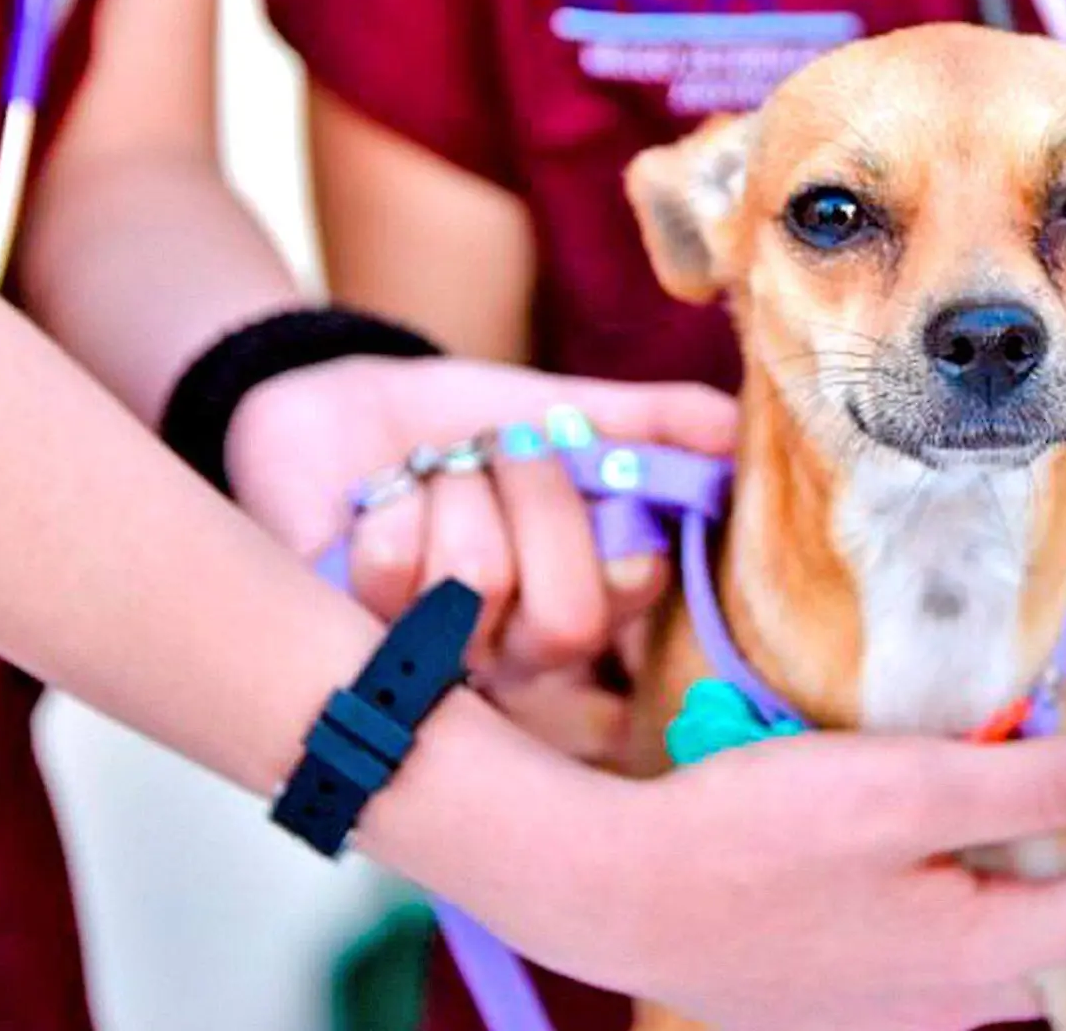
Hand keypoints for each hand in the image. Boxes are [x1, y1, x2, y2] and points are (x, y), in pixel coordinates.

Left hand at [225, 356, 737, 756]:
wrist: (330, 406)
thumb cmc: (452, 428)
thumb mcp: (559, 411)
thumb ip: (649, 424)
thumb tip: (735, 429)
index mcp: (579, 603)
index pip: (634, 599)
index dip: (627, 537)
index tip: (598, 467)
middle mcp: (511, 654)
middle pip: (567, 620)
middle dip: (541, 503)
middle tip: (506, 452)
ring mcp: (433, 659)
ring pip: (479, 580)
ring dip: (457, 486)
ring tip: (434, 468)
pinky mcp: (352, 643)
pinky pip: (398, 568)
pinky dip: (392, 503)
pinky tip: (377, 502)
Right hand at [495, 734, 1065, 1030]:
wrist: (612, 891)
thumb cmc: (753, 831)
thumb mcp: (904, 783)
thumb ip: (1028, 784)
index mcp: (982, 957)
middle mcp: (950, 1007)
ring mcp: (888, 1011)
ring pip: (1001, 942)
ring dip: (1023, 870)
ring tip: (997, 787)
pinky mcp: (836, 998)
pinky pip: (934, 949)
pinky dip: (957, 888)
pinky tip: (908, 836)